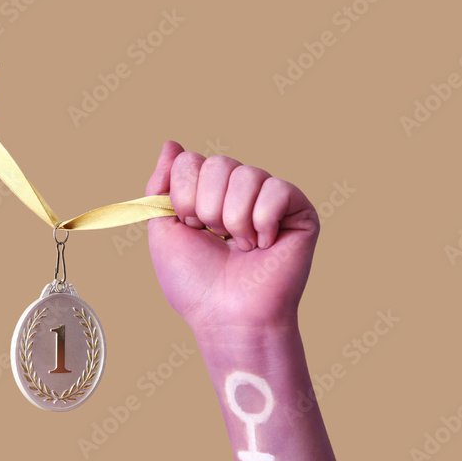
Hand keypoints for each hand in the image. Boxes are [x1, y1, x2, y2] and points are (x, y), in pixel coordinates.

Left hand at [146, 142, 319, 335]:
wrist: (228, 317)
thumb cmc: (196, 283)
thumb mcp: (163, 230)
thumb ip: (162, 186)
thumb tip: (171, 144)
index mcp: (208, 194)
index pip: (191, 161)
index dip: (183, 196)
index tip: (190, 226)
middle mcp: (239, 192)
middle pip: (217, 163)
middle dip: (207, 208)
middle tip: (216, 239)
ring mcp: (270, 200)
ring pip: (246, 174)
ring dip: (234, 219)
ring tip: (240, 246)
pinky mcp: (299, 211)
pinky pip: (276, 189)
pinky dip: (262, 221)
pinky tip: (264, 244)